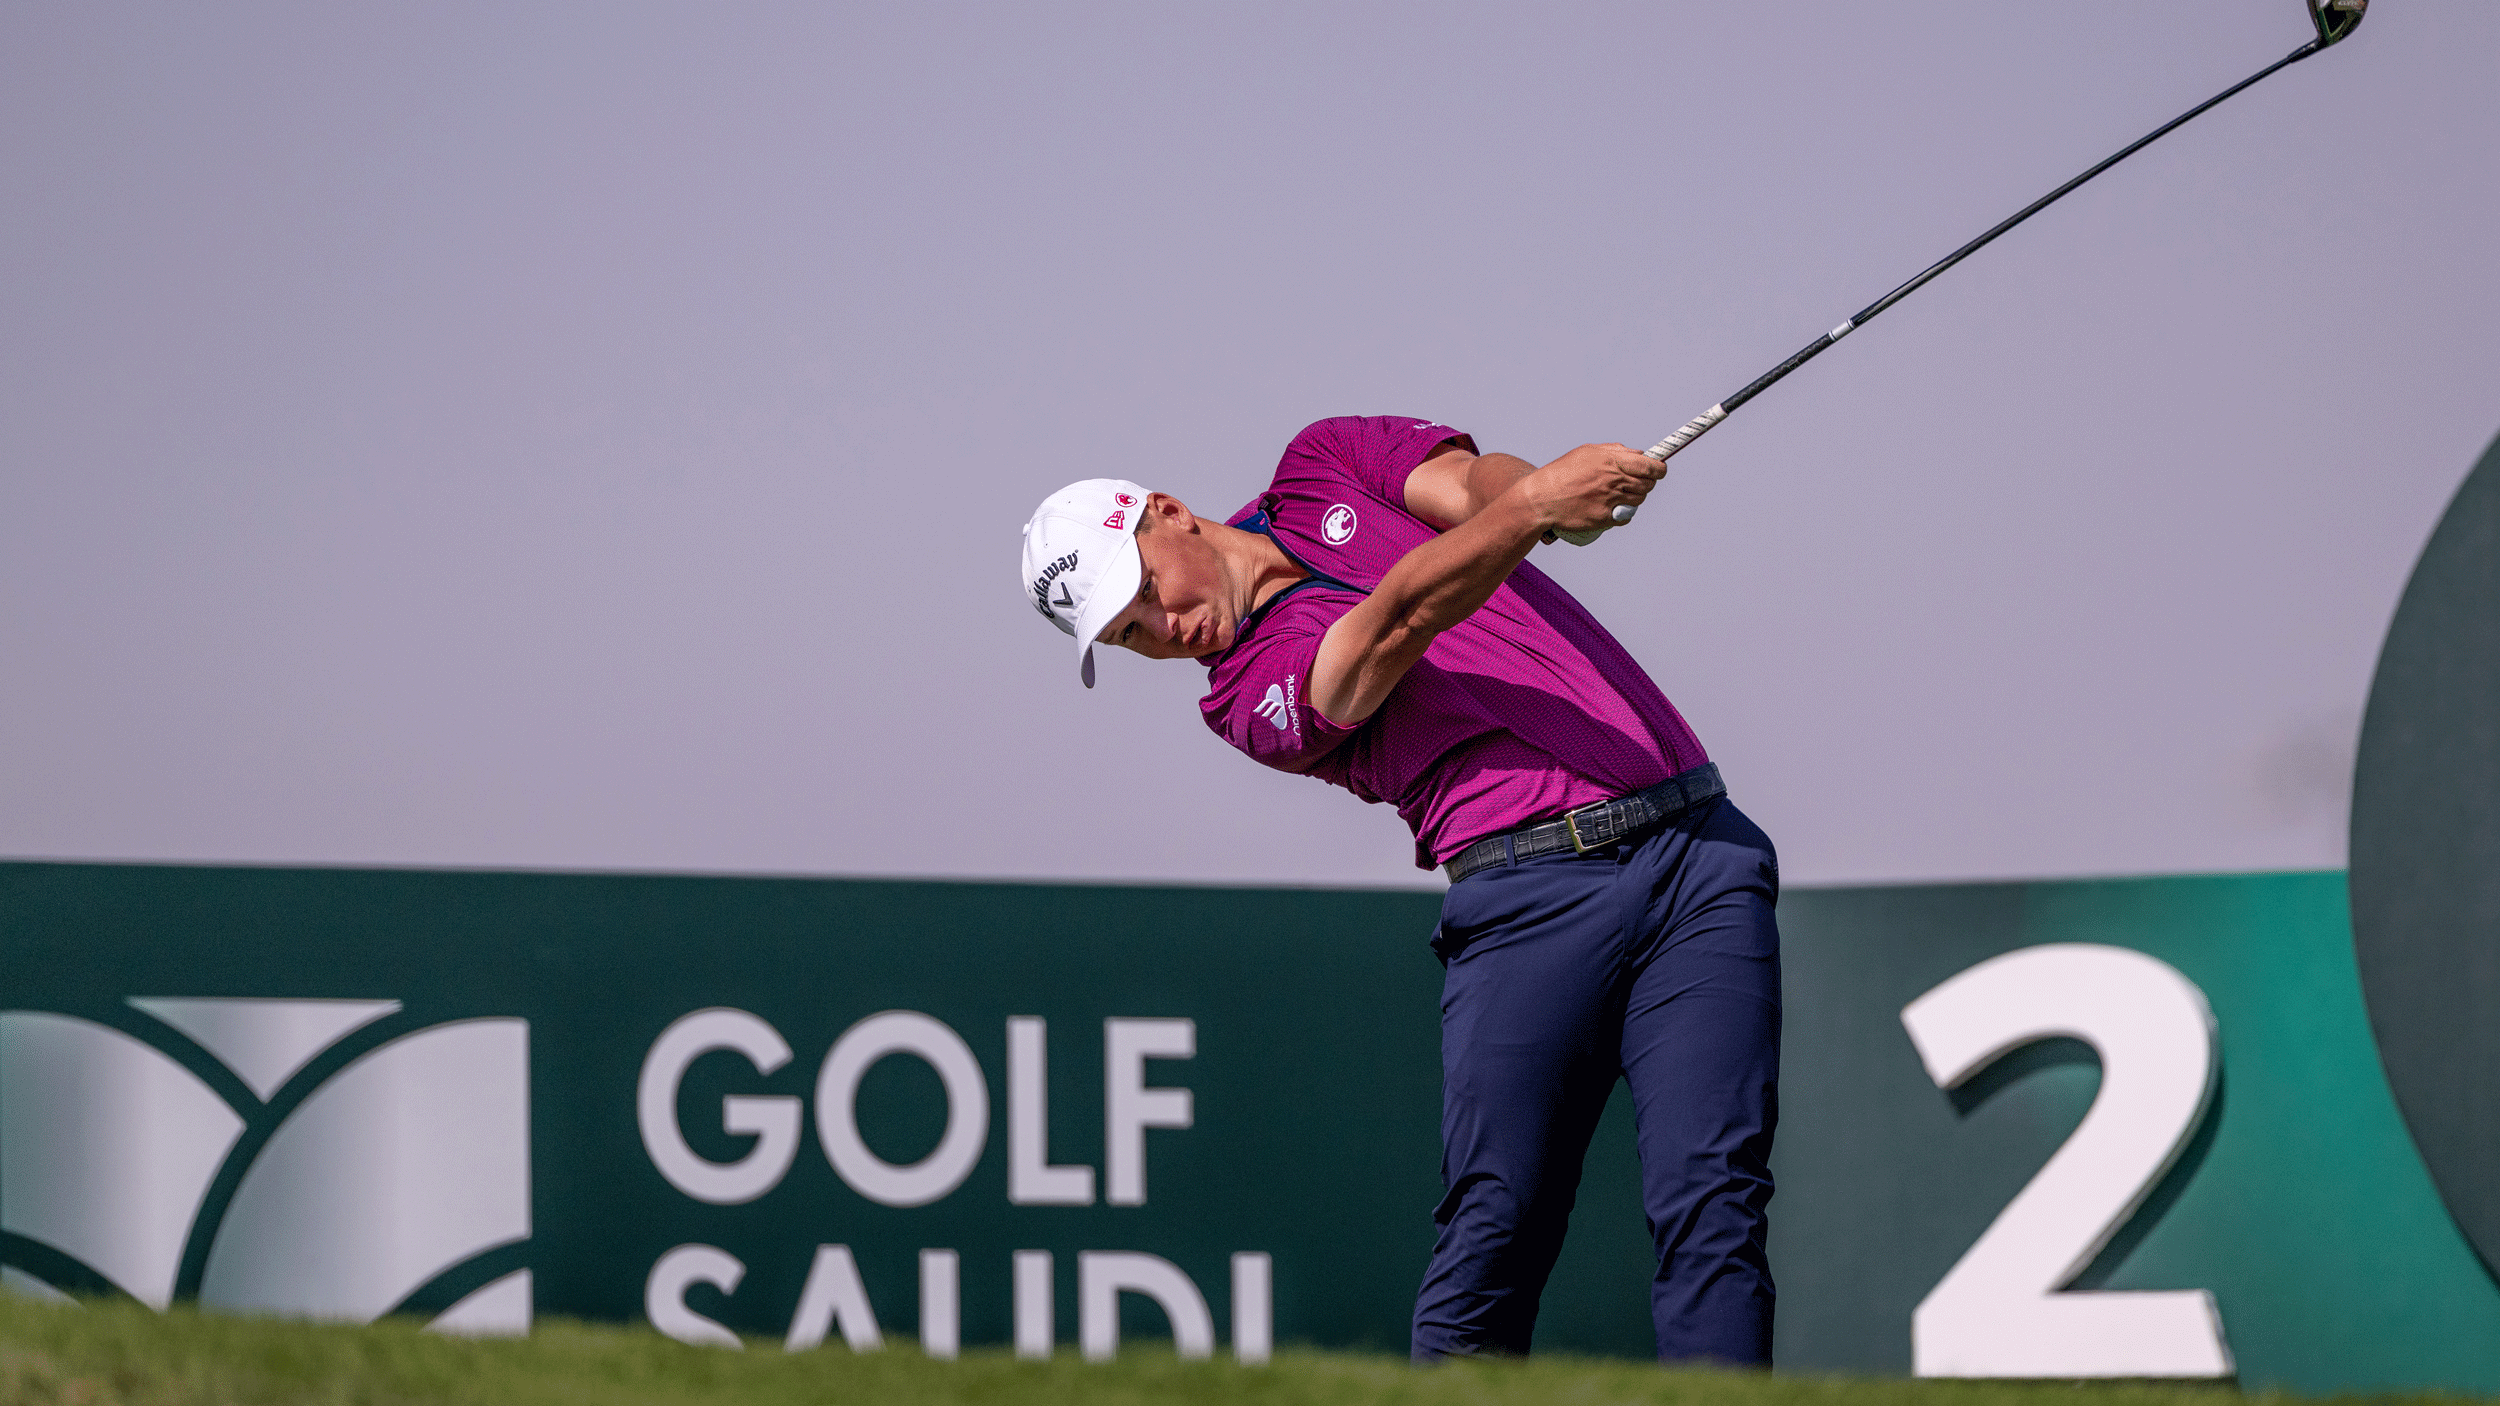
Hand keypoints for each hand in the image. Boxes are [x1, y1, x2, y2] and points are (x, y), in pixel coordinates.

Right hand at [1520, 443, 1664, 534]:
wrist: (1541, 499)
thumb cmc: (1562, 474)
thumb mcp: (1587, 452)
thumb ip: (1615, 451)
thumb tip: (1638, 454)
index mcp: (1611, 460)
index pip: (1651, 466)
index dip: (1659, 469)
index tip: (1659, 470)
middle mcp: (1614, 480)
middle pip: (1648, 484)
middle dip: (1646, 483)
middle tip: (1634, 482)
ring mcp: (1610, 500)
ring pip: (1639, 500)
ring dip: (1633, 497)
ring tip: (1617, 494)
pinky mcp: (1605, 518)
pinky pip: (1626, 516)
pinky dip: (1623, 513)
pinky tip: (1610, 508)